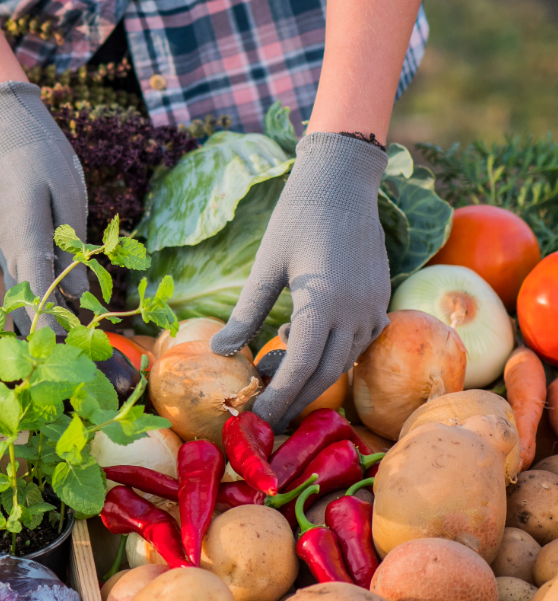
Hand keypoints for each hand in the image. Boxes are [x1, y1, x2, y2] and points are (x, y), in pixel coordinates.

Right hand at [0, 81, 88, 331]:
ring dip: (42, 321)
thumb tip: (78, 291)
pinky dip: (36, 303)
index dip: (49, 325)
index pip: (35, 291)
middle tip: (79, 359)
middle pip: (25, 304)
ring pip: (20, 298)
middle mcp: (9, 251)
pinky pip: (21, 283)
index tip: (64, 350)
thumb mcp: (69, 195)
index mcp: (25, 237)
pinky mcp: (8, 248)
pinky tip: (58, 318)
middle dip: (49, 333)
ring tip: (71, 348)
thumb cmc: (43, 158)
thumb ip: (72, 245)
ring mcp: (5, 251)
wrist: (8, 132)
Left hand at [210, 133, 390, 431]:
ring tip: (273, 375)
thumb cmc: (296, 218)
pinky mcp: (380, 299)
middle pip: (325, 373)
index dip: (279, 397)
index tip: (258, 418)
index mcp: (323, 303)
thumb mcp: (265, 266)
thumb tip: (220, 350)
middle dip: (294, 398)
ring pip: (344, 361)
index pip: (302, 367)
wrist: (342, 182)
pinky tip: (299, 341)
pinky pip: (358, 343)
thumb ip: (247, 312)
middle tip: (265, 416)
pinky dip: (331, 354)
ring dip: (311, 376)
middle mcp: (355, 311)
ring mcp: (373, 307)